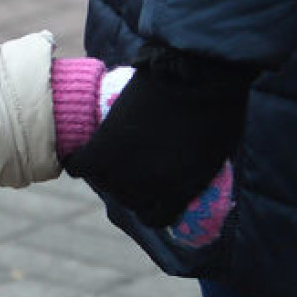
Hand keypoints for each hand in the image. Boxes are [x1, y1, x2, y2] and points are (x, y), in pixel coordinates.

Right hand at [64, 45, 252, 226]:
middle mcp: (150, 187)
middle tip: (131, 168)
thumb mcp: (214, 156)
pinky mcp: (103, 145)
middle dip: (130, 189)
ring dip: (106, 174)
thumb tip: (177, 178)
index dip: (151, 208)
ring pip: (104, 184)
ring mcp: (124, 167)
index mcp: (181, 193)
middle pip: (127, 200)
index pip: (155, 218)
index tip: (150, 195)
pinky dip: (79, 163)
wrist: (196, 78)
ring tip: (110, 158)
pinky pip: (80, 166)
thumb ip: (192, 174)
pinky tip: (82, 156)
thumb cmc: (217, 111)